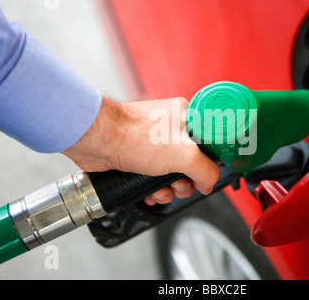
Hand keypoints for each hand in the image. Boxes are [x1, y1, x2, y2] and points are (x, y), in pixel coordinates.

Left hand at [62, 96, 218, 204]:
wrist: (97, 141)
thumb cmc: (133, 135)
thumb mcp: (184, 155)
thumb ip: (206, 170)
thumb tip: (209, 182)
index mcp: (186, 117)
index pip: (210, 142)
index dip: (209, 162)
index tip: (205, 175)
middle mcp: (171, 128)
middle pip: (191, 162)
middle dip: (185, 181)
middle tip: (179, 184)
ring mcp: (154, 142)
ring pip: (172, 173)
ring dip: (168, 188)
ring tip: (159, 190)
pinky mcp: (140, 155)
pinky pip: (155, 176)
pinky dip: (153, 187)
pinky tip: (148, 191)